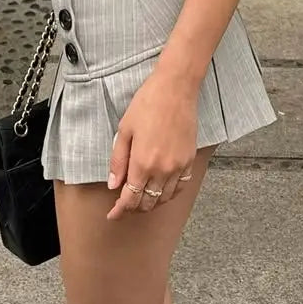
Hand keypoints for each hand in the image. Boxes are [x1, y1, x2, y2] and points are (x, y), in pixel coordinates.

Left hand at [106, 68, 197, 219]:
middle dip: (134, 208)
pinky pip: (180, 187)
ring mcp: (178, 167)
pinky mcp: (189, 160)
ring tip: (142, 198)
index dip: (120, 210)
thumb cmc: (147, 103)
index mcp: (142, 163)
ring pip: (164, 199)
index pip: (130, 199)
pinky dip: (169, 194)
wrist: (176, 88)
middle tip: (124, 205)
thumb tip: (113, 185)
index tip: (113, 215)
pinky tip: (162, 190)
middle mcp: (162, 170)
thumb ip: (118, 160)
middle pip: (147, 203)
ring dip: (151, 203)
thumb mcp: (124, 129)